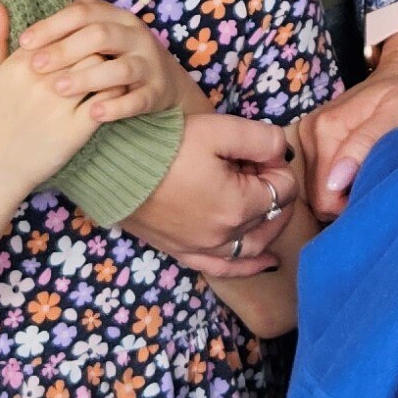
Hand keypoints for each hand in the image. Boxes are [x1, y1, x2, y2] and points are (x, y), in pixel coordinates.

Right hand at [0, 4, 108, 194]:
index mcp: (20, 64)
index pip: (59, 29)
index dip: (74, 27)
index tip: (82, 30)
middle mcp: (41, 81)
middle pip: (83, 44)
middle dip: (96, 41)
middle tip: (108, 42)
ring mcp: (59, 106)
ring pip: (99, 68)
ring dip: (110, 63)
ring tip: (115, 62)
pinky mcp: (76, 130)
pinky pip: (106, 101)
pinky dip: (116, 91)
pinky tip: (118, 88)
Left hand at [17, 0, 200, 123]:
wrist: (160, 84)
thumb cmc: (109, 59)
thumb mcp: (87, 37)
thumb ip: (54, 25)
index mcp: (114, 17)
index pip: (82, 13)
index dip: (53, 25)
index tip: (24, 42)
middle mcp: (133, 34)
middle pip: (100, 35)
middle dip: (66, 50)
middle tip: (36, 66)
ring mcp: (148, 63)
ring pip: (121, 67)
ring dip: (89, 77)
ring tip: (59, 89)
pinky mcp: (156, 92)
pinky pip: (139, 98)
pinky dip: (118, 106)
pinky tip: (94, 114)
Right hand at [120, 106, 297, 279]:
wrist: (114, 167)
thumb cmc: (166, 145)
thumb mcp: (220, 129)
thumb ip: (262, 139)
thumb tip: (281, 153)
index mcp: (239, 205)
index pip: (283, 189)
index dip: (277, 166)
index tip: (258, 151)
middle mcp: (225, 235)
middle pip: (271, 217)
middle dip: (272, 191)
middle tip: (254, 167)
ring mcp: (203, 248)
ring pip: (253, 246)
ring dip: (268, 227)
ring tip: (272, 210)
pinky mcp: (183, 252)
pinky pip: (224, 268)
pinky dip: (249, 266)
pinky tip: (265, 262)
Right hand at [298, 30, 397, 210]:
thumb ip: (366, 144)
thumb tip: (336, 181)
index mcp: (325, 129)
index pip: (325, 198)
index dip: (355, 207)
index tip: (383, 192)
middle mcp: (310, 133)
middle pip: (319, 197)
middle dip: (349, 200)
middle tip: (383, 182)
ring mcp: (311, 137)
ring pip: (320, 192)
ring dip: (347, 192)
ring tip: (377, 173)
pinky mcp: (317, 142)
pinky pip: (323, 180)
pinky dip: (344, 183)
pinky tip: (365, 170)